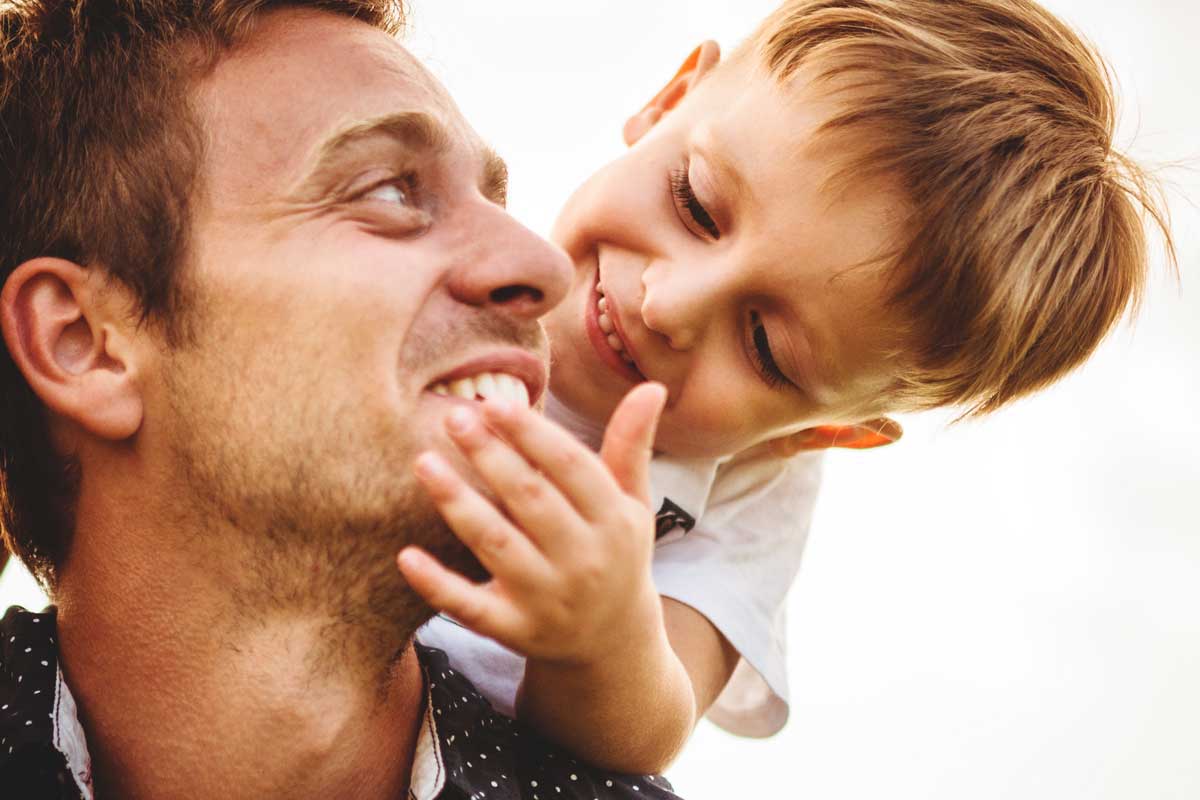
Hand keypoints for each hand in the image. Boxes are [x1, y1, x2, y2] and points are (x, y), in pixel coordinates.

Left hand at [398, 383, 668, 665]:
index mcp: (613, 522)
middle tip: (454, 417)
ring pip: (496, 546)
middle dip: (491, 456)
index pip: (572, 467)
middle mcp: (583, 561)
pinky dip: (438, 586)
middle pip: (531, 500)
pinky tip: (406, 555)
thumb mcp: (632, 505)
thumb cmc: (615, 555)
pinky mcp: (515, 632)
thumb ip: (631, 446)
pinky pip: (470, 610)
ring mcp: (547, 600)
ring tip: (424, 462)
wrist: (614, 645)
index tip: (496, 403)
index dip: (532, 433)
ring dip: (458, 503)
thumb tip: (652, 387)